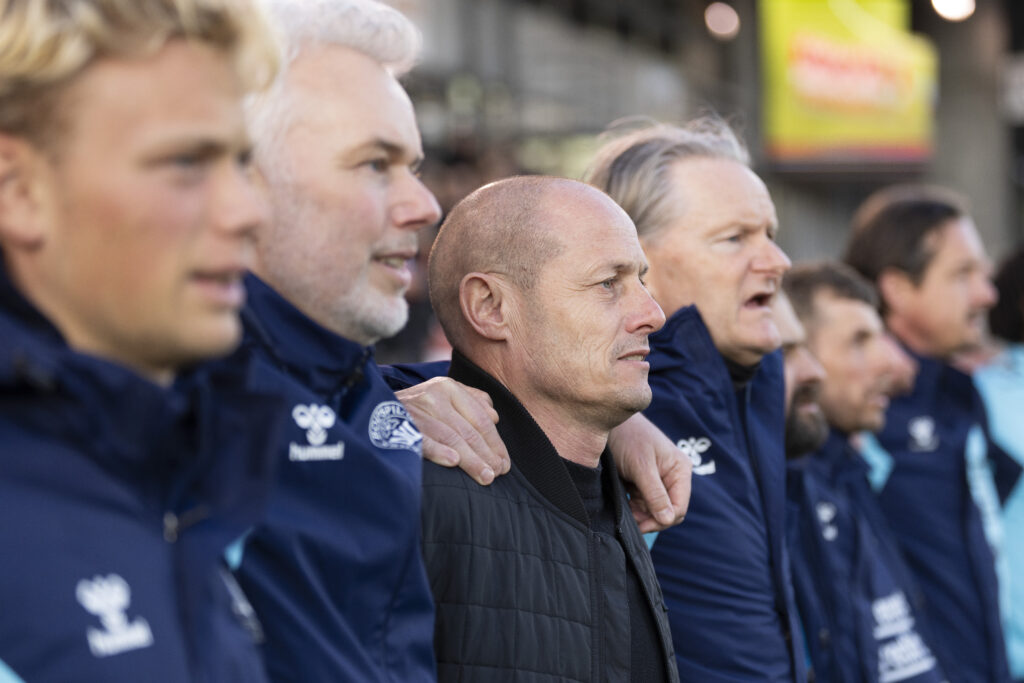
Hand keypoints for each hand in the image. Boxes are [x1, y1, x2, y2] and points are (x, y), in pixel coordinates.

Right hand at [395, 377, 510, 484]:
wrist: (373, 412)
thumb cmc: (416, 409)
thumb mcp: (443, 396)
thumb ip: (471, 402)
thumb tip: (494, 417)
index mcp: (449, 387)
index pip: (480, 419)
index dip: (496, 443)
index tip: (504, 464)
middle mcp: (434, 395)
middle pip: (468, 430)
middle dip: (487, 454)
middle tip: (498, 474)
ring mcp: (416, 409)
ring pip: (451, 437)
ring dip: (471, 460)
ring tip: (485, 477)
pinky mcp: (400, 424)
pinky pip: (423, 440)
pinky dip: (438, 450)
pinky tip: (453, 462)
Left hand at [609, 413, 691, 532]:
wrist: (607, 422)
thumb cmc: (628, 438)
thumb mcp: (641, 466)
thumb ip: (654, 493)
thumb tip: (667, 519)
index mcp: (680, 470)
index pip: (679, 506)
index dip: (663, 520)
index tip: (642, 525)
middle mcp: (673, 476)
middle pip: (669, 511)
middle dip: (652, 519)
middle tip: (631, 521)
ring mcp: (658, 480)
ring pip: (655, 510)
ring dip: (641, 515)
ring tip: (625, 511)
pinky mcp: (644, 483)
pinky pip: (643, 504)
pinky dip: (634, 509)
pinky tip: (623, 506)